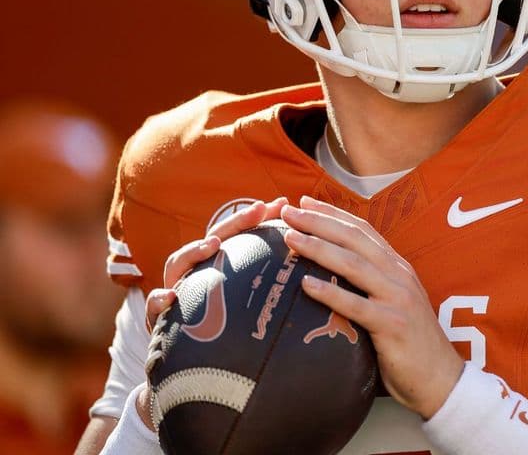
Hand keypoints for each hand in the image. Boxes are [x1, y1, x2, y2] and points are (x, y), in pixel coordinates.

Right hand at [136, 197, 289, 428]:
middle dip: (232, 224)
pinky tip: (171, 297)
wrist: (191, 380)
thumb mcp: (247, 312)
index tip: (280, 203)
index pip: (237, 237)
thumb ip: (270, 290)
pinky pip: (154, 307)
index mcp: (218, 271)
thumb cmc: (226, 339)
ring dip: (193, 252)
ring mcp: (176, 296)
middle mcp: (196, 277)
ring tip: (212, 244)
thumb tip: (316, 272)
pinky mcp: (159, 321)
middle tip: (258, 210)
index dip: (256, 219)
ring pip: (177, 265)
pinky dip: (159, 299)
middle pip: (211, 241)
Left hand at [279, 196, 464, 419]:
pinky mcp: (393, 325)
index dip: (334, 214)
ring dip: (319, 248)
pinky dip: (330, 293)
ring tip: (291, 238)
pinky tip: (306, 284)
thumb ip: (372, 287)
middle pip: (355, 240)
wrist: (441, 378)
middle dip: (319, 222)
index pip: (363, 231)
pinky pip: (356, 306)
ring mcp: (398, 298)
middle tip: (288, 212)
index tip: (305, 202)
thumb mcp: (394, 304)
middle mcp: (399, 275)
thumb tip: (333, 277)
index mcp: (399, 268)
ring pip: (354, 265)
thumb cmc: (411, 344)